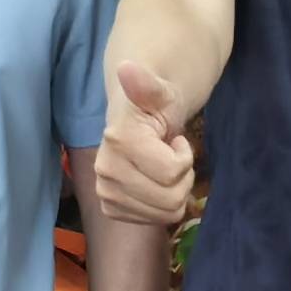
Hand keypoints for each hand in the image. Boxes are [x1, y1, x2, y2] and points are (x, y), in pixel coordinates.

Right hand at [95, 58, 196, 226]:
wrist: (135, 121)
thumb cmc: (154, 106)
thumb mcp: (160, 92)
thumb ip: (147, 84)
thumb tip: (127, 68)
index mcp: (118, 141)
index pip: (173, 173)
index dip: (184, 158)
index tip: (175, 141)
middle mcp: (105, 172)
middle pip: (171, 199)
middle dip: (182, 179)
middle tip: (171, 158)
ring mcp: (106, 193)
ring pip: (165, 214)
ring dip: (174, 192)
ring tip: (163, 169)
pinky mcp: (111, 208)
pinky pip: (153, 222)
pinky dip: (161, 205)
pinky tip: (154, 183)